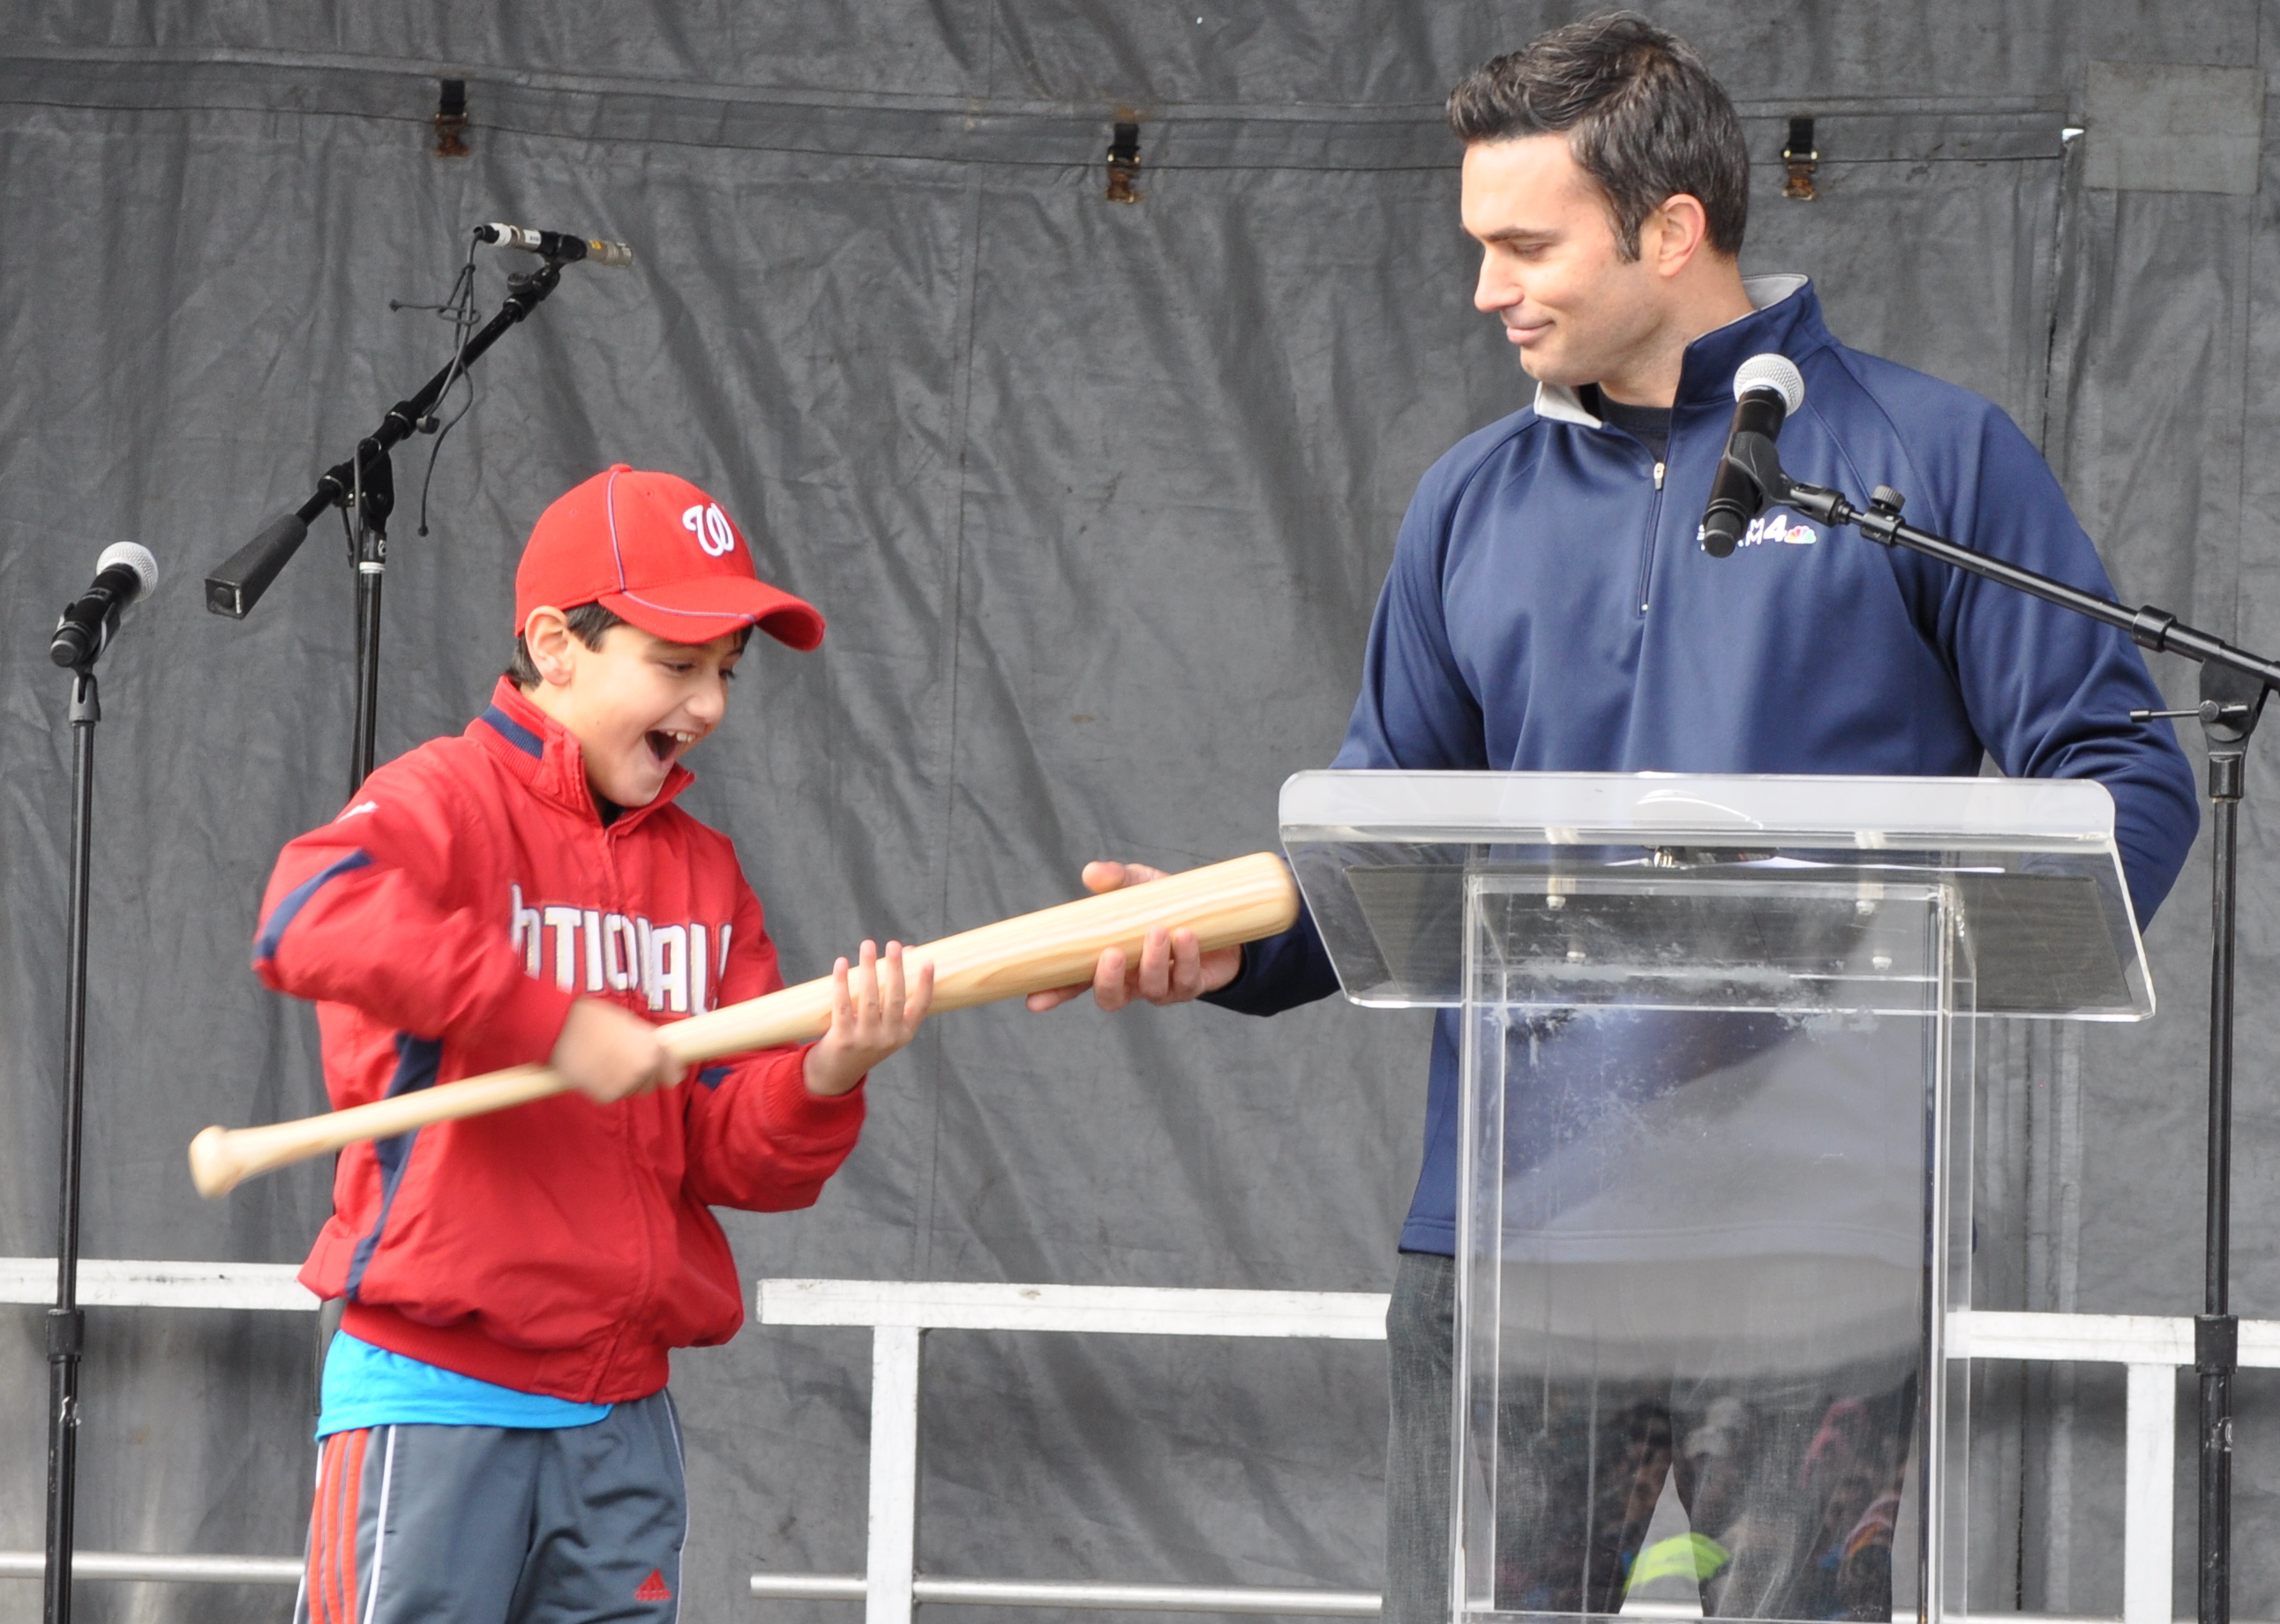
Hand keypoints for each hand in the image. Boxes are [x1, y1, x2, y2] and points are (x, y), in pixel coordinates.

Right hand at [551, 997, 682, 1104]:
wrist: (563, 1028)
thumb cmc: (594, 1019)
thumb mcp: (630, 1023)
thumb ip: (646, 1043)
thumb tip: (655, 1054)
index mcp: (654, 1049)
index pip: (673, 1074)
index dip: (666, 1073)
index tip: (663, 1074)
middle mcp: (644, 1069)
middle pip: (649, 1085)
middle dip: (638, 1078)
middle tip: (619, 1063)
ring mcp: (626, 1084)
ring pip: (629, 1091)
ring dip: (620, 1083)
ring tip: (601, 1063)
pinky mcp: (607, 1096)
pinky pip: (610, 1095)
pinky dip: (602, 1088)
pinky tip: (591, 1071)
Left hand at [804, 940, 934, 1096]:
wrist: (836, 1074)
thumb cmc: (865, 1040)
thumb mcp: (885, 1026)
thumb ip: (893, 994)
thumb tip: (907, 952)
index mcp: (904, 1034)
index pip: (921, 1006)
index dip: (926, 984)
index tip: (927, 960)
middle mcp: (889, 1038)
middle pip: (895, 998)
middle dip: (895, 968)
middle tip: (894, 944)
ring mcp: (866, 1040)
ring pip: (870, 998)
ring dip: (869, 968)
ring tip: (868, 945)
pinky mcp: (843, 1039)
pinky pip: (843, 1005)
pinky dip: (842, 981)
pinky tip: (842, 962)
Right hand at [1024, 861, 1242, 1012]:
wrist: (1219, 915)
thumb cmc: (1169, 903)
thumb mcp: (1141, 885)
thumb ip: (1116, 879)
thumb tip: (1091, 872)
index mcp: (1110, 960)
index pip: (1074, 983)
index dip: (1054, 994)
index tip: (1034, 1000)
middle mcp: (1132, 980)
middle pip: (1109, 998)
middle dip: (1109, 980)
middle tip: (1113, 953)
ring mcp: (1161, 987)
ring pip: (1150, 989)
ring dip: (1153, 961)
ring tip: (1159, 930)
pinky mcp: (1191, 986)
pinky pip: (1185, 980)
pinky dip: (1186, 958)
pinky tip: (1186, 935)